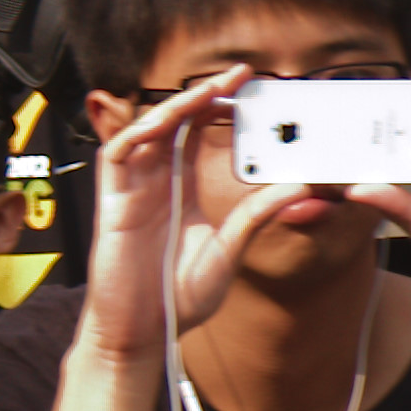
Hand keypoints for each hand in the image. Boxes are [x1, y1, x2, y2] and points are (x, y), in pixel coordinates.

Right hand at [75, 69, 304, 364]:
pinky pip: (118, 153)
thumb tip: (298, 189)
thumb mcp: (228, 254)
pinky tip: (165, 122)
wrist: (140, 335)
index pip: (202, 137)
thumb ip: (255, 219)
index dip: (223, 111)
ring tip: (209, 88)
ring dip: (177, 105)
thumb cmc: (176, 300)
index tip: (254, 93)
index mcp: (184, 192)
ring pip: (149, 129)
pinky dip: (138, 132)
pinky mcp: (112, 201)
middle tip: (241, 76)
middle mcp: (158, 183)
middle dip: (206, 95)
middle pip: (179, 123)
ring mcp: (134, 189)